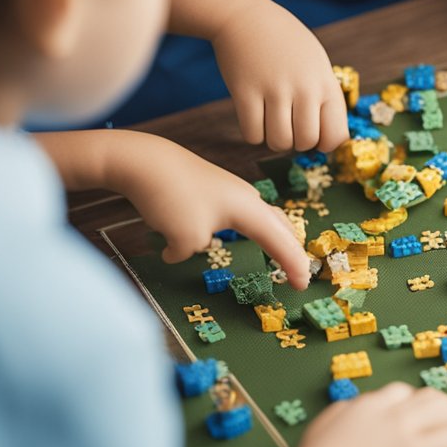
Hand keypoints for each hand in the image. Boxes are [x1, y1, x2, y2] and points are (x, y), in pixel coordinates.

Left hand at [115, 135, 312, 288]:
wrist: (143, 160)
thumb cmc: (172, 198)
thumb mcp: (187, 240)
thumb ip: (191, 254)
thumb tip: (176, 252)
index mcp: (250, 211)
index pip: (281, 243)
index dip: (294, 266)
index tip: (302, 286)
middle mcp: (246, 199)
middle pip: (280, 225)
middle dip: (291, 248)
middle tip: (298, 269)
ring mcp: (229, 190)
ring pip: (261, 216)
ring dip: (272, 235)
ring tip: (279, 248)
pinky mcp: (212, 188)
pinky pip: (235, 214)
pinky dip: (240, 230)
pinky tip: (217, 238)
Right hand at [211, 0, 348, 152]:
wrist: (245, 16)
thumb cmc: (285, 43)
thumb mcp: (317, 63)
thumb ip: (323, 97)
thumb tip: (327, 141)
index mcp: (326, 83)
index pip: (337, 135)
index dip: (325, 144)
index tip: (314, 137)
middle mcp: (304, 87)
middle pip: (306, 142)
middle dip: (297, 143)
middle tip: (289, 128)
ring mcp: (274, 89)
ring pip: (279, 142)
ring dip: (274, 141)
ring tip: (271, 123)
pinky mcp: (245, 91)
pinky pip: (252, 134)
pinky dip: (253, 134)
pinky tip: (254, 118)